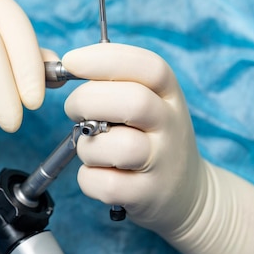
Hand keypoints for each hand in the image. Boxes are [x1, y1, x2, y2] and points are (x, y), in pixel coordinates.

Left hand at [63, 43, 253, 253]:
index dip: (105, 59)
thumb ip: (114, 84)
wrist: (187, 193)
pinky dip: (89, 178)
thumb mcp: (149, 104)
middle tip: (73, 110)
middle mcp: (171, 125)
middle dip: (88, 100)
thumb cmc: (150, 139)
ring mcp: (163, 162)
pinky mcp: (148, 195)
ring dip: (89, 146)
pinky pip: (108, 185)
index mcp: (169, 94)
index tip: (72, 61)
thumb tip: (66, 67)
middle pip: (133, 102)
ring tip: (90, 148)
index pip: (148, 66)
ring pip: (120, 147)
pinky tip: (96, 174)